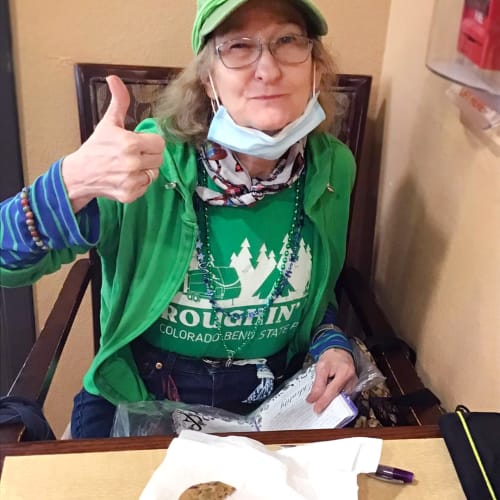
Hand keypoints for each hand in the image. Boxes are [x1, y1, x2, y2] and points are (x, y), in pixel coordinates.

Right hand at [62, 75, 164, 211]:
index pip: (159, 143)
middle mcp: (132, 163)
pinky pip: (147, 186)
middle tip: (133, 154)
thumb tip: (114, 78)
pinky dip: (139, 183)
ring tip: (129, 165)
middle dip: (149, 155)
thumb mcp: (108, 122)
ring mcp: (131, 181)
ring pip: (154, 173)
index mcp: (130, 143)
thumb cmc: (96, 148)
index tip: (140, 142)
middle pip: (159, 158)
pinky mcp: (130, 194)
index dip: (150, 142)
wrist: (79, 174)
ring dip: (145, 169)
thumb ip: (118, 101)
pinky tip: (126, 177)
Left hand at [306, 348, 357, 412]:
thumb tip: (313, 398)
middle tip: (317, 406)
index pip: (332, 391)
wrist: (339, 350)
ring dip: (331, 398)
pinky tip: (329, 393)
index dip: (324, 401)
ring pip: (341, 397)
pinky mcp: (353, 385)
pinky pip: (343, 395)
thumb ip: (317, 384)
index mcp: (344, 372)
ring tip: (323, 396)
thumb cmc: (331, 356)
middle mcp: (352, 379)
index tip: (317, 409)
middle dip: (327, 402)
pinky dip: (335, 396)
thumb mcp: (321, 367)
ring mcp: (354, 383)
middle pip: (338, 396)